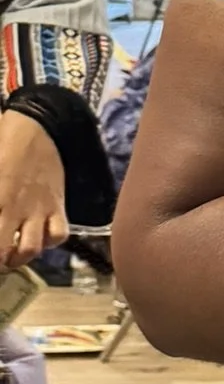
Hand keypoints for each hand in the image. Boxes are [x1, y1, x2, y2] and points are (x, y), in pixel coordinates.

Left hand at [0, 110, 67, 270]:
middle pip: (3, 252)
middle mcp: (14, 210)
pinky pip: (59, 234)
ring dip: (20, 257)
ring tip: (13, 254)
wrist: (38, 126)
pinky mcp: (58, 206)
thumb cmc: (3, 141)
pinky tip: (40, 236)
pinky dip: (50, 241)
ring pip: (32, 250)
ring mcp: (39, 210)